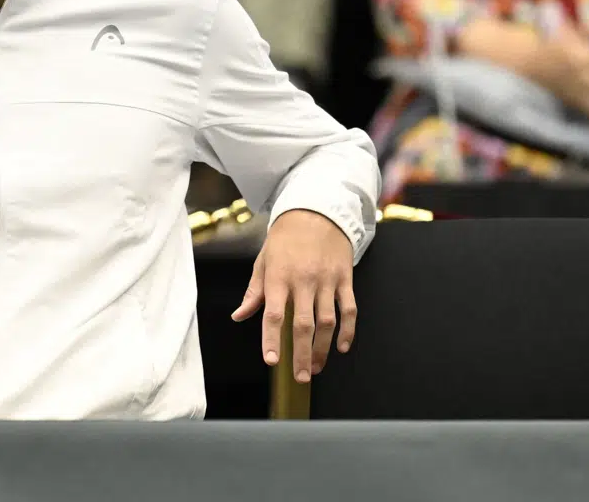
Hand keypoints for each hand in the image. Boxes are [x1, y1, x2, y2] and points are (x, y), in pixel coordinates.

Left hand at [231, 208, 354, 382]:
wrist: (316, 211)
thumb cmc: (285, 238)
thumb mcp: (264, 260)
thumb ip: (254, 291)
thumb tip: (239, 316)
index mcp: (279, 277)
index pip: (273, 314)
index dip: (271, 339)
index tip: (271, 361)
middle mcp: (304, 280)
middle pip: (303, 325)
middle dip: (301, 354)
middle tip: (300, 377)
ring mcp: (327, 280)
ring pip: (328, 321)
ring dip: (322, 348)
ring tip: (316, 367)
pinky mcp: (345, 278)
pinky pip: (349, 309)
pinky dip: (347, 330)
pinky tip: (342, 347)